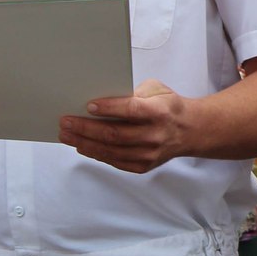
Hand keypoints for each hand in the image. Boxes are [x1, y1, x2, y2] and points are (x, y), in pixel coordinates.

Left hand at [57, 79, 188, 173]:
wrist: (191, 130)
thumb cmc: (169, 106)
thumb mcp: (156, 89)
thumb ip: (133, 93)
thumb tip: (103, 99)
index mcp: (159, 112)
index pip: (130, 110)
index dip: (108, 108)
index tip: (88, 105)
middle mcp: (154, 135)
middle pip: (115, 134)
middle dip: (86, 128)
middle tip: (65, 122)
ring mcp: (149, 154)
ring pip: (111, 151)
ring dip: (85, 143)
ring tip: (67, 135)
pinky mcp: (144, 166)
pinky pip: (115, 161)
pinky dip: (97, 154)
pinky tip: (82, 147)